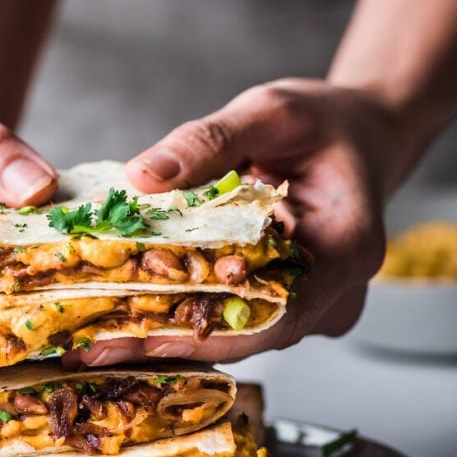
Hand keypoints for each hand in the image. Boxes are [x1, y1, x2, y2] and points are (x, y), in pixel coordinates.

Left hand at [68, 79, 392, 367]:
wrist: (360, 134)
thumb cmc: (326, 120)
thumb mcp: (271, 111)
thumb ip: (210, 140)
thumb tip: (144, 175)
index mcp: (349, 245)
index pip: (282, 309)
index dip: (214, 330)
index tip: (148, 335)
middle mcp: (338, 290)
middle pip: (254, 333)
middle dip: (174, 341)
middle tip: (97, 346)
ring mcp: (315, 303)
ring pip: (242, 333)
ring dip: (175, 333)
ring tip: (100, 337)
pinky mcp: (290, 301)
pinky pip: (238, 317)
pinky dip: (188, 314)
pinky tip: (130, 314)